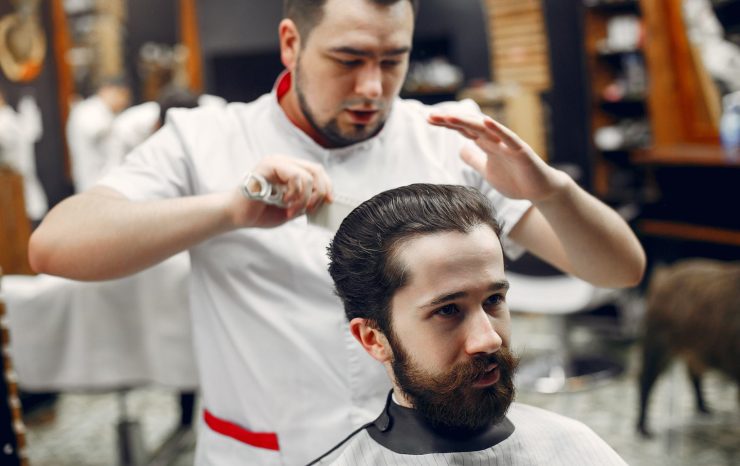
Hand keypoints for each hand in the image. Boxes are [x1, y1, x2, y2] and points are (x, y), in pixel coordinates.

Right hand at [229, 156, 332, 227]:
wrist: (236, 216)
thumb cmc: (260, 212)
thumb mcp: (290, 209)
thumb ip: (305, 203)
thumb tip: (324, 202)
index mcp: (290, 170)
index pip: (317, 171)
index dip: (327, 186)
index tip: (329, 202)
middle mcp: (284, 162)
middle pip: (317, 170)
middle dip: (321, 191)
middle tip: (311, 208)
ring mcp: (276, 162)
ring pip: (308, 175)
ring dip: (305, 198)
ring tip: (291, 209)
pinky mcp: (269, 165)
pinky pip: (295, 176)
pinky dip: (295, 193)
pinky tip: (284, 202)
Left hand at [428, 113, 569, 201]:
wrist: (540, 191)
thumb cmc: (515, 179)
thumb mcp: (487, 171)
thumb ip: (474, 159)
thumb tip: (460, 149)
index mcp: (486, 145)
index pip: (463, 130)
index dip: (447, 124)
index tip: (428, 119)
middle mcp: (496, 140)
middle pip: (469, 126)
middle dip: (450, 121)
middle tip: (430, 116)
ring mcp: (508, 145)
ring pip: (486, 129)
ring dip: (467, 122)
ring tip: (449, 117)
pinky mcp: (521, 152)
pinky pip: (509, 139)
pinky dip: (499, 130)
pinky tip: (486, 122)